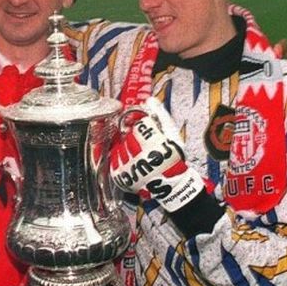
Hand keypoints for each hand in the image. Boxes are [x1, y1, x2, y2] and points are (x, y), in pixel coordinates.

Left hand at [110, 97, 203, 212]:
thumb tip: (149, 101)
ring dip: (127, 148)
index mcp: (156, 144)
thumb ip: (160, 115)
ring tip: (140, 156)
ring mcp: (129, 167)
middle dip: (135, 137)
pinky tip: (133, 163)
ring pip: (119, 146)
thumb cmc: (173, 159)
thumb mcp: (172, 134)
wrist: (170, 185)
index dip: (145, 128)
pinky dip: (121, 159)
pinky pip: (114, 159)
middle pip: (128, 134)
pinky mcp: (121, 176)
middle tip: (145, 146)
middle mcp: (141, 156)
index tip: (150, 134)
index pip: (141, 125)